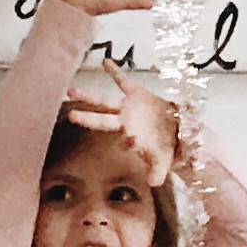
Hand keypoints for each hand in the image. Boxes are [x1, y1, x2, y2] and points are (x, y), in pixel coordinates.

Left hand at [62, 60, 174, 187]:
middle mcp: (122, 121)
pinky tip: (105, 62)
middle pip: (101, 120)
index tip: (130, 141)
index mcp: (129, 136)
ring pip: (103, 101)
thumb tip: (154, 184)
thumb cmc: (165, 146)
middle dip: (87, 118)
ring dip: (88, 96)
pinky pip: (122, 81)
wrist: (174, 129)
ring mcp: (126, 107)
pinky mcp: (135, 93)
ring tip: (71, 91)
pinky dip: (115, 72)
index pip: (124, 140)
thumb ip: (157, 171)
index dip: (126, 141)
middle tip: (71, 115)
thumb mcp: (163, 160)